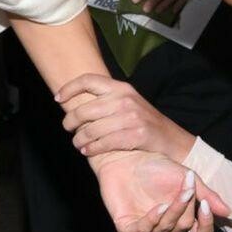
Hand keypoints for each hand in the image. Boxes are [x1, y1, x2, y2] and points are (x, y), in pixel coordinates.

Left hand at [57, 72, 192, 162]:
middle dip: (70, 121)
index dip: (69, 88)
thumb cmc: (145, 122)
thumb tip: (77, 104)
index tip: (58, 99)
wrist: (173, 140)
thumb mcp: (128, 103)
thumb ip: (107, 100)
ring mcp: (131, 117)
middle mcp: (125, 99)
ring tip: (78, 143)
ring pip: (91, 129)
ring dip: (79, 139)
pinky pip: (103, 143)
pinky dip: (91, 148)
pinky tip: (88, 151)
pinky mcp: (135, 135)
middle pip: (84, 109)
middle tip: (68, 128)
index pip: (88, 80)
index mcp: (121, 88)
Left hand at [93, 152, 231, 231]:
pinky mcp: (126, 228)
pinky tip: (159, 207)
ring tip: (176, 193)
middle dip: (185, 208)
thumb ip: (207, 196)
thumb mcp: (188, 179)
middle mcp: (164, 228)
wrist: (129, 156)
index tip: (206, 206)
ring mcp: (145, 230)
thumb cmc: (157, 167)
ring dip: (172, 212)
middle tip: (186, 189)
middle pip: (182, 229)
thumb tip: (230, 214)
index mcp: (181, 219)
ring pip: (164, 231)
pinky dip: (152, 220)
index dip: (206, 225)